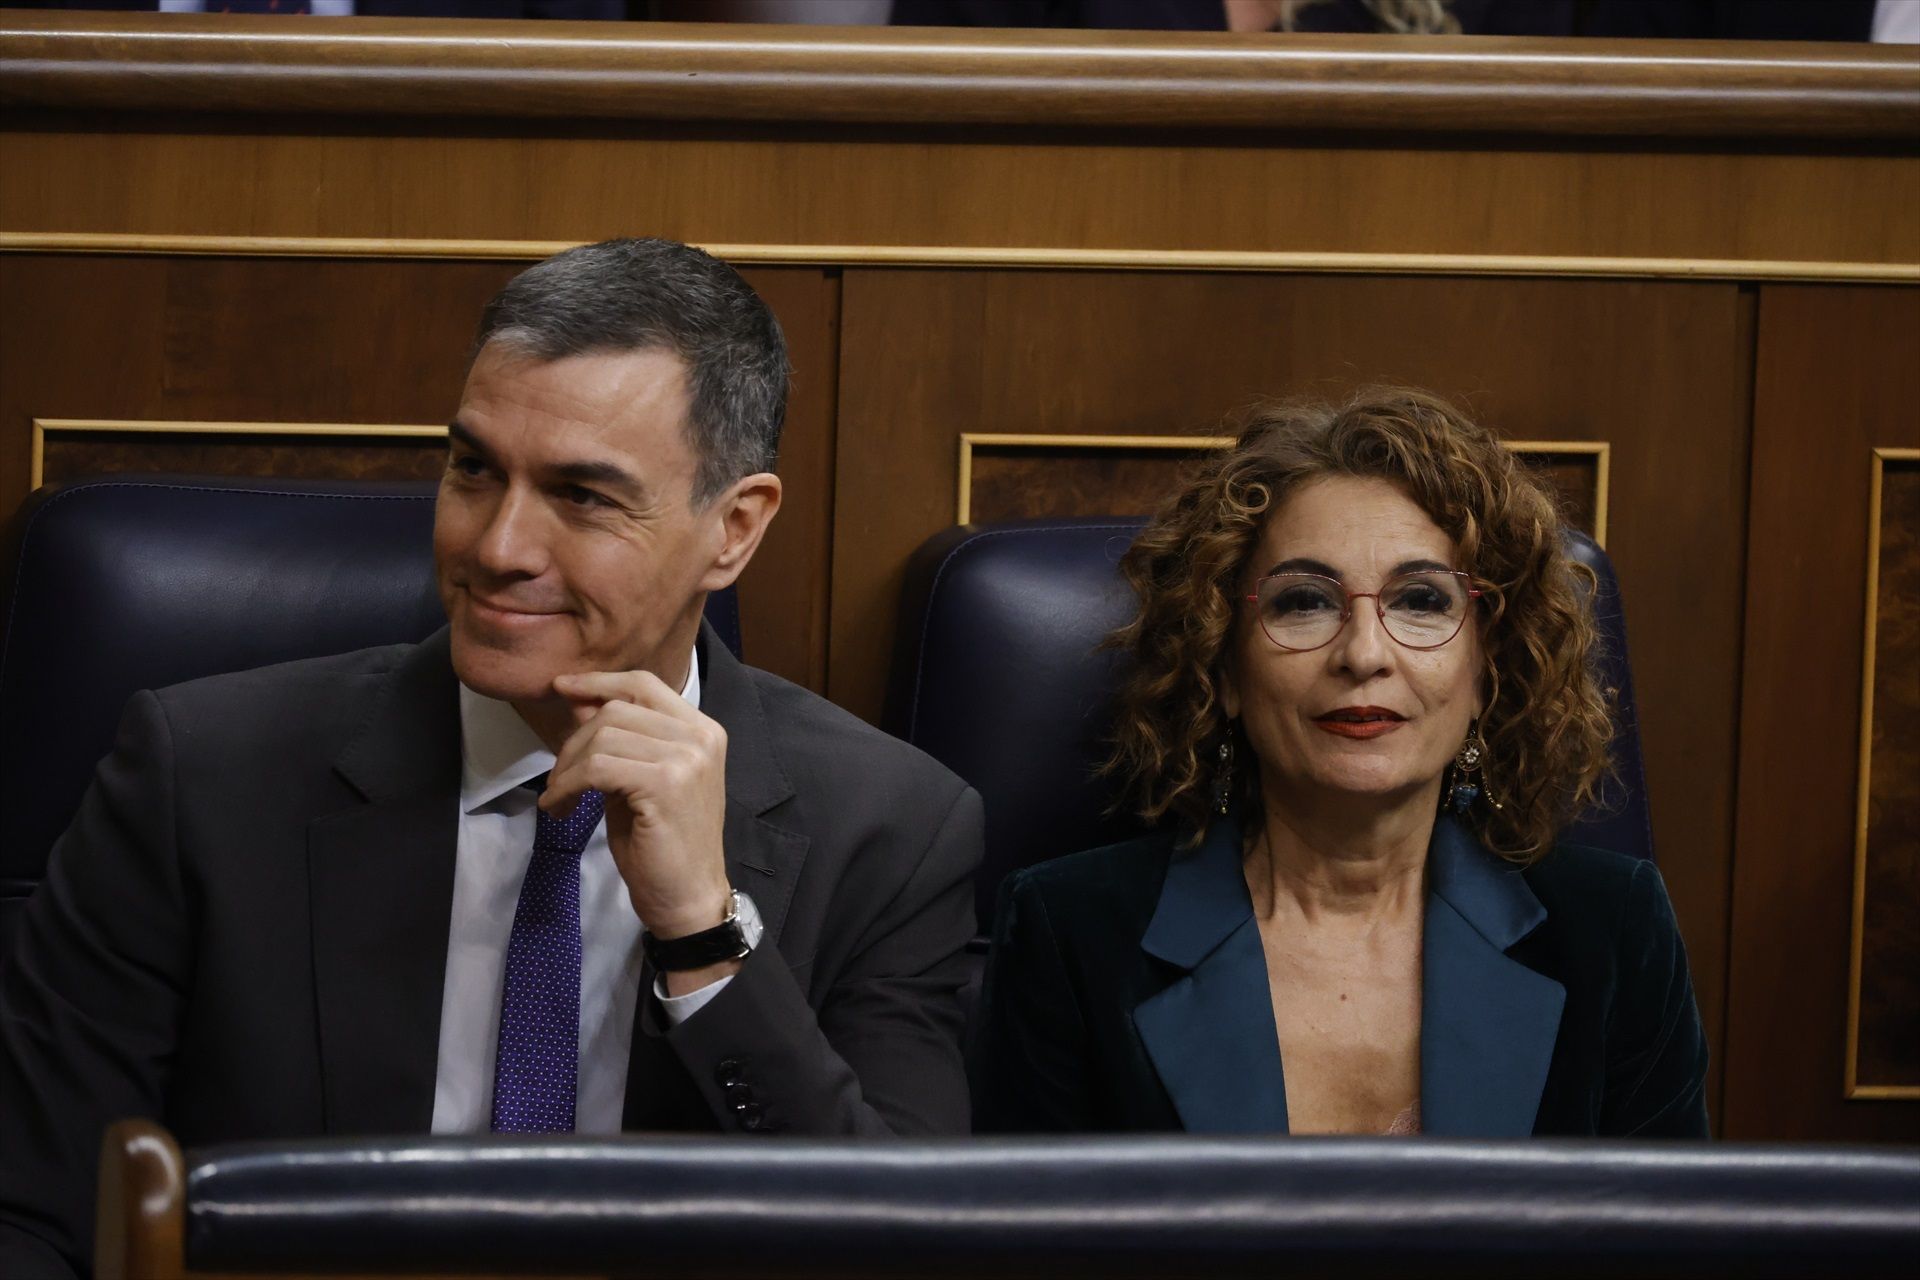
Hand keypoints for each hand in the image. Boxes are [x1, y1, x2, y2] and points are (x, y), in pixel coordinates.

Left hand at [542, 669, 732, 943]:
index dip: (598, 682)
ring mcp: (687, 759)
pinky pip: (597, 768)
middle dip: (574, 740)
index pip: (644, 684)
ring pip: (602, 737)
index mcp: (702, 730)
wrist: (688, 896)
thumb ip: (620, 739)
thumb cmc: (663, 842)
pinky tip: (559, 808)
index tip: (561, 687)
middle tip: (559, 778)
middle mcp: (700, 737)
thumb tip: (580, 700)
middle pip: (616, 710)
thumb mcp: (640, 778)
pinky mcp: (665, 784)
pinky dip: (567, 786)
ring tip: (559, 797)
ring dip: (567, 768)